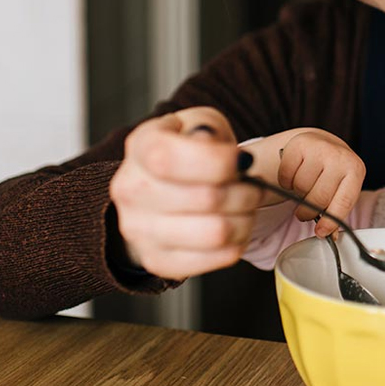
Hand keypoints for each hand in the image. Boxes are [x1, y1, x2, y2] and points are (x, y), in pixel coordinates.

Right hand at [109, 106, 262, 280]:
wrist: (162, 189)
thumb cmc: (187, 153)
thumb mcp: (200, 125)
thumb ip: (207, 129)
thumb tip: (208, 143)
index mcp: (140, 147)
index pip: (171, 159)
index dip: (219, 162)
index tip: (240, 160)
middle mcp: (131, 190)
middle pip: (207, 198)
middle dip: (246, 192)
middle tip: (253, 187)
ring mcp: (139, 230)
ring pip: (215, 232)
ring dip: (246, 219)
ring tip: (247, 208)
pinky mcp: (157, 260)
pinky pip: (214, 259)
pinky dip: (237, 244)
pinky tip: (235, 228)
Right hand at [276, 129, 365, 236]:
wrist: (321, 142)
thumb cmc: (333, 171)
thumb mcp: (341, 189)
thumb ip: (337, 212)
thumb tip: (330, 236)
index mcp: (355, 170)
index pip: (344, 201)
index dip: (331, 221)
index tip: (321, 233)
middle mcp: (339, 157)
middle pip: (319, 197)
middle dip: (308, 212)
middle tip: (304, 214)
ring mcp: (319, 148)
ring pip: (301, 187)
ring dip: (298, 194)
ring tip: (304, 189)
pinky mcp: (298, 145)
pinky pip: (286, 175)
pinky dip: (286, 182)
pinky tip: (294, 176)